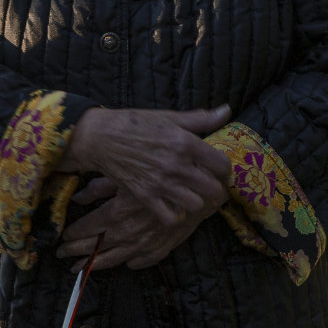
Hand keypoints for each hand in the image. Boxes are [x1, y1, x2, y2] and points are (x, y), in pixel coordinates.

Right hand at [53, 105, 231, 266]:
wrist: (100, 138)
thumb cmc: (135, 124)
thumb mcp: (169, 117)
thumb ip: (200, 118)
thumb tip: (227, 110)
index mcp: (185, 142)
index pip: (222, 165)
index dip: (224, 169)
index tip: (218, 169)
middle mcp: (176, 165)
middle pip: (213, 189)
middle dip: (214, 188)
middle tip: (208, 184)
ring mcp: (160, 183)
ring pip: (195, 205)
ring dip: (196, 201)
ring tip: (191, 193)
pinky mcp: (145, 196)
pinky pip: (171, 217)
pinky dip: (175, 214)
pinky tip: (173, 204)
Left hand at [57, 180, 209, 268]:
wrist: (200, 188)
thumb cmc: (161, 174)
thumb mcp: (126, 174)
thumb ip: (99, 187)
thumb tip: (78, 197)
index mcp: (117, 212)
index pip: (87, 228)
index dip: (72, 234)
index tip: (62, 238)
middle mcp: (128, 232)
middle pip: (96, 247)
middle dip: (76, 252)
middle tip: (62, 255)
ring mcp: (145, 243)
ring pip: (114, 259)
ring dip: (95, 264)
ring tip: (80, 268)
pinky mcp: (162, 248)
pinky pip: (143, 261)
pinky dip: (132, 263)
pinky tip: (125, 263)